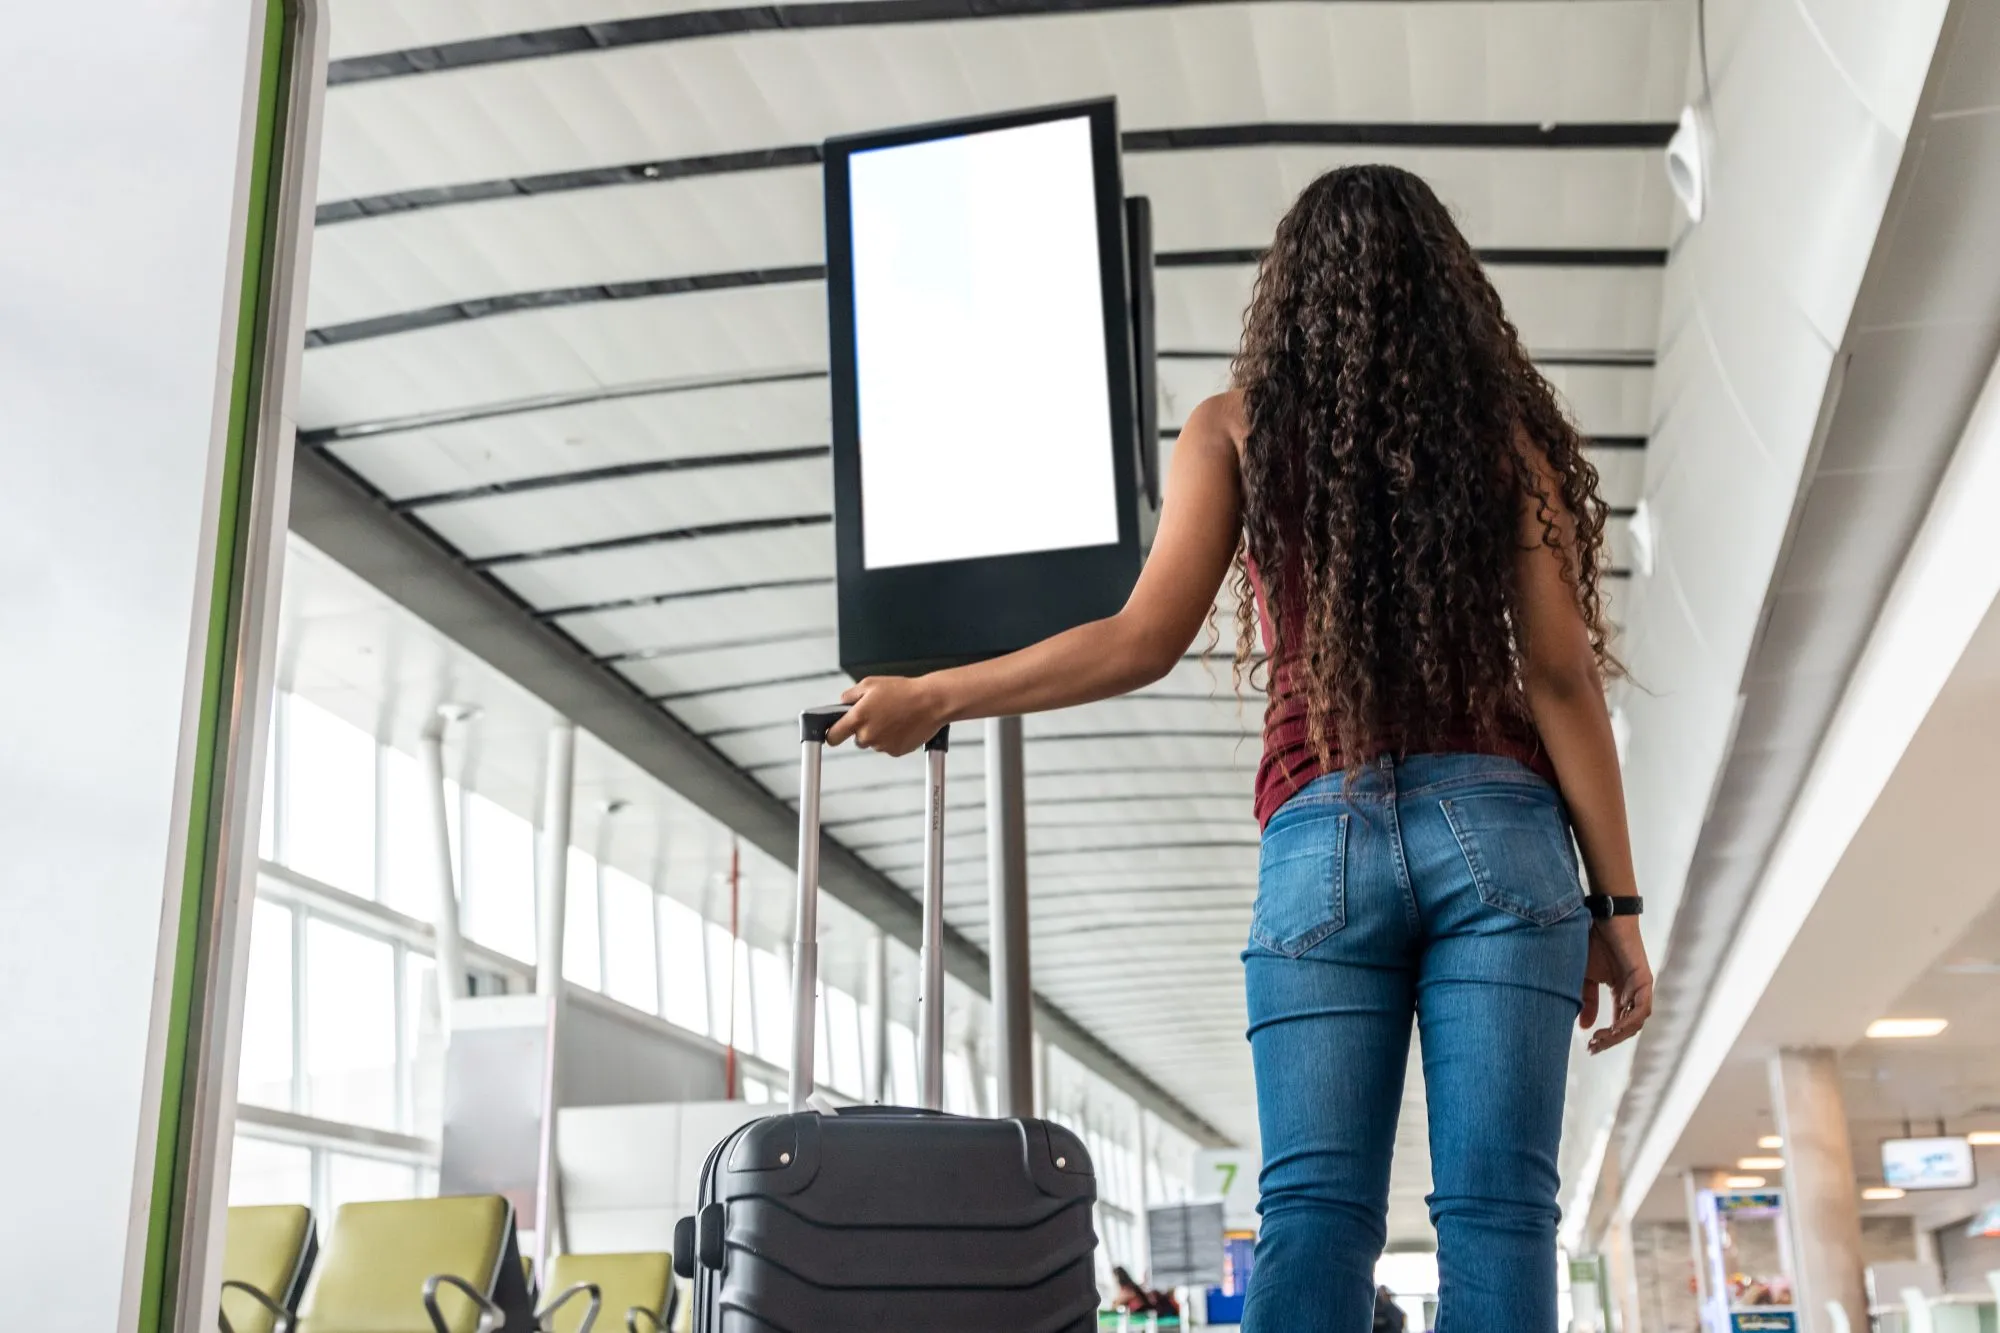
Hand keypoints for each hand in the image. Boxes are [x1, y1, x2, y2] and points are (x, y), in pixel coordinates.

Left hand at [826, 676, 950, 756]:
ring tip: (894, 716)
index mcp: (857, 718)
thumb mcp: (870, 683)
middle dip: (863, 729)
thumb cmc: (903, 691)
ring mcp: (882, 745)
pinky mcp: (896, 751)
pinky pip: (888, 746)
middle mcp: (868, 735)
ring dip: (879, 733)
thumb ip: (850, 695)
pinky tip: (902, 725)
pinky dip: (893, 738)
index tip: (834, 732)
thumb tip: (842, 703)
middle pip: (856, 740)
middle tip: (878, 714)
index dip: (832, 734)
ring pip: (874, 742)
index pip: (833, 737)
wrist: (931, 702)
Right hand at [1580, 915, 1652, 1054]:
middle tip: (1593, 1047)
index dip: (1606, 1038)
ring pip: (1636, 1021)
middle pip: (1627, 1027)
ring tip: (1601, 1039)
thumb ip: (1588, 1002)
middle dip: (1610, 1040)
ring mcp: (1641, 987)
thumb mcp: (1585, 978)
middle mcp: (1633, 993)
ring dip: (1620, 1034)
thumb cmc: (1592, 943)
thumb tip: (1586, 1027)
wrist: (1601, 918)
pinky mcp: (1644, 980)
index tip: (1589, 1047)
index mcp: (1621, 994)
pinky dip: (1630, 1020)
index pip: (1618, 1024)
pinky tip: (1615, 1028)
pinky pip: (1642, 1008)